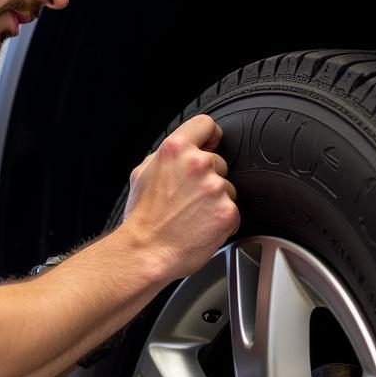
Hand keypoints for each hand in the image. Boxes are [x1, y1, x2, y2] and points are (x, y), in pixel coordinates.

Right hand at [122, 114, 238, 280]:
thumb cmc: (142, 218)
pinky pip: (233, 212)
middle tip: (187, 197)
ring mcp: (215, 188)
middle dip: (207, 177)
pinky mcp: (228, 212)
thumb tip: (181, 152)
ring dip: (215, 200)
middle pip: (218, 160)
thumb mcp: (142, 174)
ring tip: (192, 215)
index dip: (208, 137)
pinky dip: (221, 221)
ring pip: (227, 187)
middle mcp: (198, 164)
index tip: (208, 147)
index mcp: (175, 149)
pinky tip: (201, 227)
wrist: (146, 252)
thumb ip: (165, 156)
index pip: (206, 124)